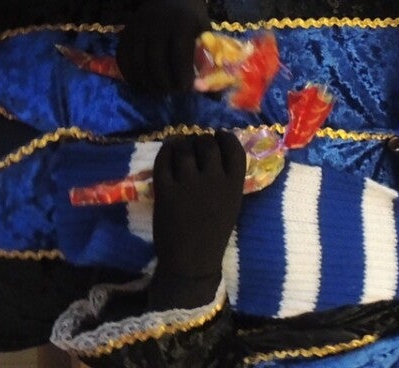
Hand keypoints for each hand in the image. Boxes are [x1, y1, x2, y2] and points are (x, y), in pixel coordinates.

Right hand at [117, 0, 211, 93]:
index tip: (185, 88)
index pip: (179, 58)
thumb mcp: (204, 30)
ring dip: (146, 83)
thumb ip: (203, 57)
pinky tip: (139, 83)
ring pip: (138, 64)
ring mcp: (139, 28)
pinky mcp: (126, 32)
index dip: (182, 78)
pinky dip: (130, 75)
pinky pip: (123, 58)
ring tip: (156, 90)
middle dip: (164, 84)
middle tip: (170, 91)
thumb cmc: (192, 16)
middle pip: (156, 64)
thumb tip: (201, 88)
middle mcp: (157, 26)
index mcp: (181, 25)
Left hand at [148, 130, 246, 308]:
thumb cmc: (213, 234)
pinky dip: (166, 150)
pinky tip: (168, 150)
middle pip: (207, 143)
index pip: (233, 147)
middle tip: (197, 145)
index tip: (218, 136)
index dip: (225, 136)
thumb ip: (226, 178)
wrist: (191, 262)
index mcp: (234, 185)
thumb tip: (215, 148)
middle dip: (201, 140)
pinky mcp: (165, 189)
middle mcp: (213, 180)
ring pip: (184, 148)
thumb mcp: (231, 204)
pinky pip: (164, 159)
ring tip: (182, 147)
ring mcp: (188, 184)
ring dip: (183, 143)